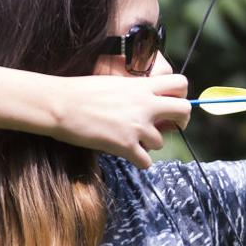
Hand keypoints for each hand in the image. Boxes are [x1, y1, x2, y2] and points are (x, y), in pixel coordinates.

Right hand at [54, 72, 190, 169]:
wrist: (60, 104)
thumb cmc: (81, 92)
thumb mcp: (115, 83)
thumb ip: (137, 91)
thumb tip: (152, 103)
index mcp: (142, 86)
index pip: (181, 83)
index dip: (181, 95)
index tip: (172, 103)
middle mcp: (145, 105)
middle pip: (184, 111)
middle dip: (181, 121)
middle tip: (169, 126)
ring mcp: (137, 127)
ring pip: (161, 142)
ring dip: (149, 143)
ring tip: (129, 138)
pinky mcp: (126, 146)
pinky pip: (146, 162)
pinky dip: (138, 161)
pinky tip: (126, 153)